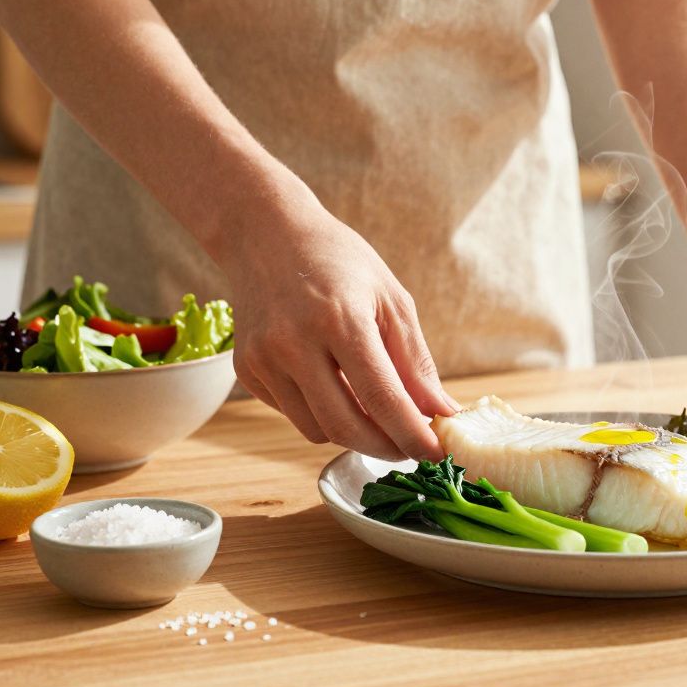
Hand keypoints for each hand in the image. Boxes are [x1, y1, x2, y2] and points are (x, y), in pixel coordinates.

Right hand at [219, 179, 456, 460]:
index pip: (383, 398)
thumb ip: (415, 362)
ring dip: (353, 432)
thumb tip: (441, 413)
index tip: (435, 452)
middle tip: (409, 446)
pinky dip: (321, 414)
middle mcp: (294, 343)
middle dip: (384, 446)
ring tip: (375, 411)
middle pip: (346, 426)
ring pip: (317, 429)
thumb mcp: (391, 298)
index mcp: (339, 319)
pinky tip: (334, 387)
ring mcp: (263, 359)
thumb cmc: (338, 261)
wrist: (266, 233)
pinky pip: (293, 414)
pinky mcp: (245, 370)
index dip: (413, 434)